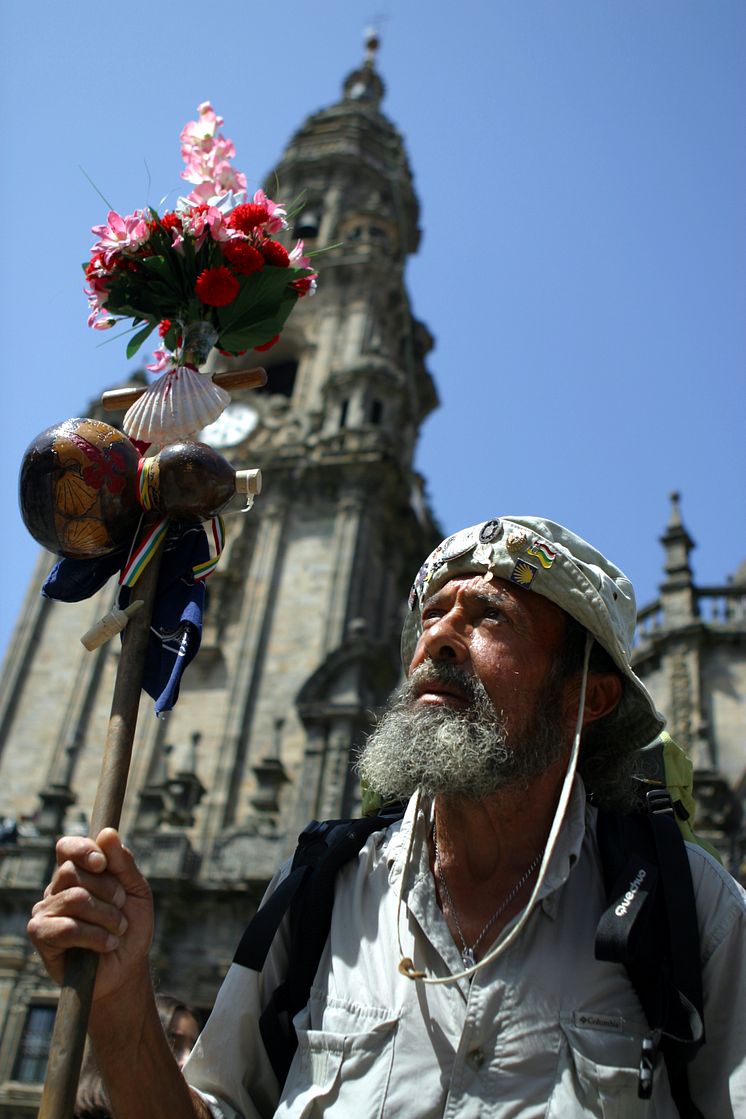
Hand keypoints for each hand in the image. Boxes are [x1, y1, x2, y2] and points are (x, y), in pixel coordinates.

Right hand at [27, 828, 152, 1001]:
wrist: (127, 968)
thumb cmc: (130, 927)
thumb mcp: (136, 891)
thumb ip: (123, 863)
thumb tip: (107, 833)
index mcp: (78, 872)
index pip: (66, 847)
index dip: (83, 850)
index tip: (102, 864)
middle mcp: (57, 888)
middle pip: (73, 871)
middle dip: (107, 890)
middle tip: (121, 907)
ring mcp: (46, 911)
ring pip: (75, 898)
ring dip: (106, 916)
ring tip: (117, 930)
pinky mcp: (41, 935)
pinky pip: (67, 927)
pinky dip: (95, 936)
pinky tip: (106, 945)